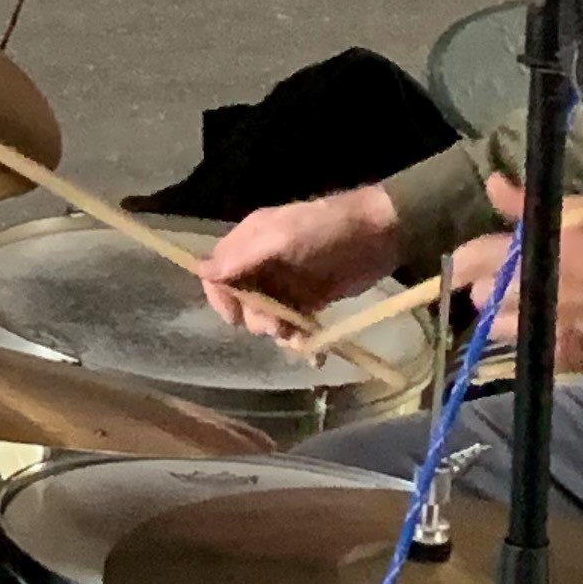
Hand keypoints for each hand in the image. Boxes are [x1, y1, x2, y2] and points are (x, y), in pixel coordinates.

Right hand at [199, 184, 404, 339]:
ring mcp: (287, 283)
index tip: (236, 318)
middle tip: (279, 325)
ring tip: (300, 337)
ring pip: (267, 316)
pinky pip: (295, 325)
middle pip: (241, 301)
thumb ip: (242, 257)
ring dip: (280, 332)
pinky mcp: (311, 300)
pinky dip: (300, 340)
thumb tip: (201, 272)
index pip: (217, 274)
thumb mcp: (282, 238)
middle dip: (256, 318)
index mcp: (250, 242)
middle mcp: (263, 263)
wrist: (381, 234)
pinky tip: (315, 353)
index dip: (221, 298)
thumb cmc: (327, 230)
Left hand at [456, 188, 582, 375]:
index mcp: (536, 253)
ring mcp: (543, 332)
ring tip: (533, 303)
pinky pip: (525, 347)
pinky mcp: (558, 360)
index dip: (470, 258)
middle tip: (514, 277)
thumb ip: (529, 205)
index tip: (478, 256)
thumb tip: (492, 183)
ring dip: (506, 314)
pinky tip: (556, 322)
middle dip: (490, 286)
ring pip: (496, 327)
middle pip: (479, 297)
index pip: (472, 259)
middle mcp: (531, 295)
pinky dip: (532, 335)